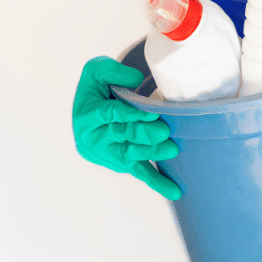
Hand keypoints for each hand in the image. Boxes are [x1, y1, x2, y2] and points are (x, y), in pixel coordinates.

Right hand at [72, 56, 180, 199]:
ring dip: (152, 154)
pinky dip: (157, 182)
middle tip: (165, 132)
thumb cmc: (98, 85)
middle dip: (144, 135)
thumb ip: (113, 72)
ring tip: (171, 150)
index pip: (110, 115)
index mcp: (87, 115)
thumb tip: (136, 81)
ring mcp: (108, 154)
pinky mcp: (121, 163)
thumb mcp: (97, 70)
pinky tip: (174, 191)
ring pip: (131, 156)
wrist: (91, 106)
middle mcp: (94, 138)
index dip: (131, 114)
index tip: (152, 113)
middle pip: (122, 137)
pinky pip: (140, 172)